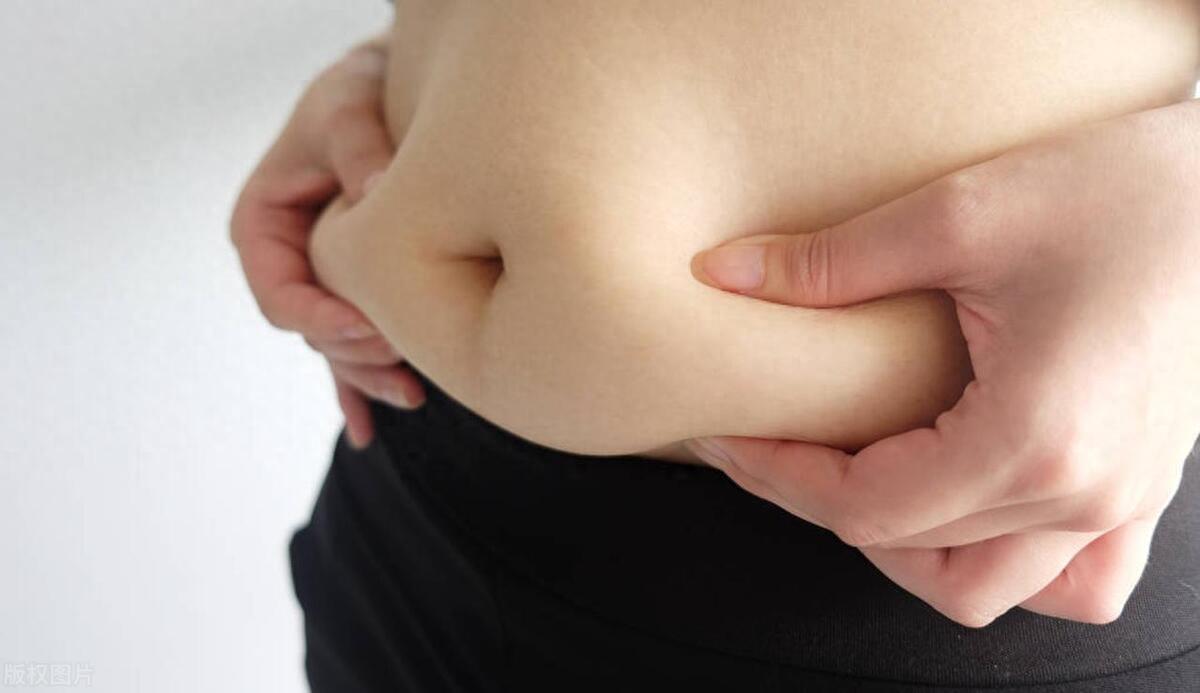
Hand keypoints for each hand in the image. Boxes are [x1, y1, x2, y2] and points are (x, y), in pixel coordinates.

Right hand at [230, 32, 423, 449]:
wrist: (389, 96)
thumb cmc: (358, 96)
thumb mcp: (347, 109)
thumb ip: (355, 150)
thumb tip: (377, 196)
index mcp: (264, 223)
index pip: (278, 291)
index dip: (320, 318)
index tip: (370, 327)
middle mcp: (288, 261)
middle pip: (311, 330)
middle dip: (356, 353)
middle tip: (409, 365)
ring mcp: (321, 283)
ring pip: (336, 347)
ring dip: (370, 377)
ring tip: (413, 397)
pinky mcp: (354, 294)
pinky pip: (352, 349)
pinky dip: (360, 387)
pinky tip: (366, 430)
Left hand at [685, 98, 1199, 626]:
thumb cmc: (1121, 190)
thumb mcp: (960, 213)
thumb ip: (830, 262)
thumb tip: (721, 274)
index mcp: (1032, 441)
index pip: (866, 510)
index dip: (780, 478)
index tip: (728, 436)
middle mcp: (1081, 496)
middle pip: (912, 556)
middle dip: (821, 506)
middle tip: (769, 447)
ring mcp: (1120, 502)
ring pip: (988, 590)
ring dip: (908, 553)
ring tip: (854, 480)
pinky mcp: (1140, 486)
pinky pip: (1071, 581)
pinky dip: (1004, 566)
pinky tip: (962, 509)